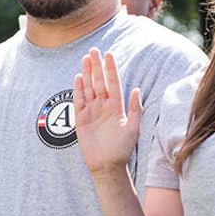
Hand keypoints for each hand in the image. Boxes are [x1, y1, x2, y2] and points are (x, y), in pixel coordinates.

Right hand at [73, 49, 142, 171]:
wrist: (107, 165)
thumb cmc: (122, 148)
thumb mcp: (133, 128)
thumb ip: (135, 108)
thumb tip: (137, 89)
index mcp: (116, 106)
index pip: (113, 82)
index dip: (111, 68)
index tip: (109, 54)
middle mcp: (103, 106)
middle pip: (99, 81)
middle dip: (97, 66)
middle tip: (94, 50)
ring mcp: (91, 111)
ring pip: (89, 87)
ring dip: (87, 73)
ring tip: (86, 58)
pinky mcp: (81, 118)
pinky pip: (78, 100)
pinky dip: (78, 88)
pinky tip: (78, 77)